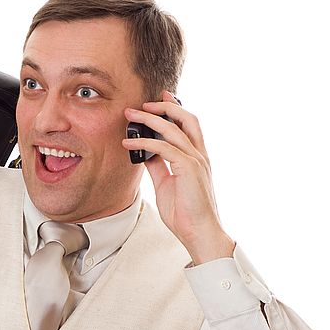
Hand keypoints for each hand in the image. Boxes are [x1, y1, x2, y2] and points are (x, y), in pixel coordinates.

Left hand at [122, 91, 235, 263]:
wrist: (198, 233)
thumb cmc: (185, 213)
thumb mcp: (165, 184)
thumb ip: (158, 166)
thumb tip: (145, 153)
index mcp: (197, 158)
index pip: (188, 125)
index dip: (175, 109)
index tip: (160, 97)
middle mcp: (199, 155)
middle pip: (187, 118)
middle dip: (165, 106)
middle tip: (144, 102)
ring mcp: (197, 161)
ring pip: (174, 129)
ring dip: (149, 119)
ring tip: (130, 115)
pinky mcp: (189, 169)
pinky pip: (164, 148)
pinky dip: (145, 143)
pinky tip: (129, 143)